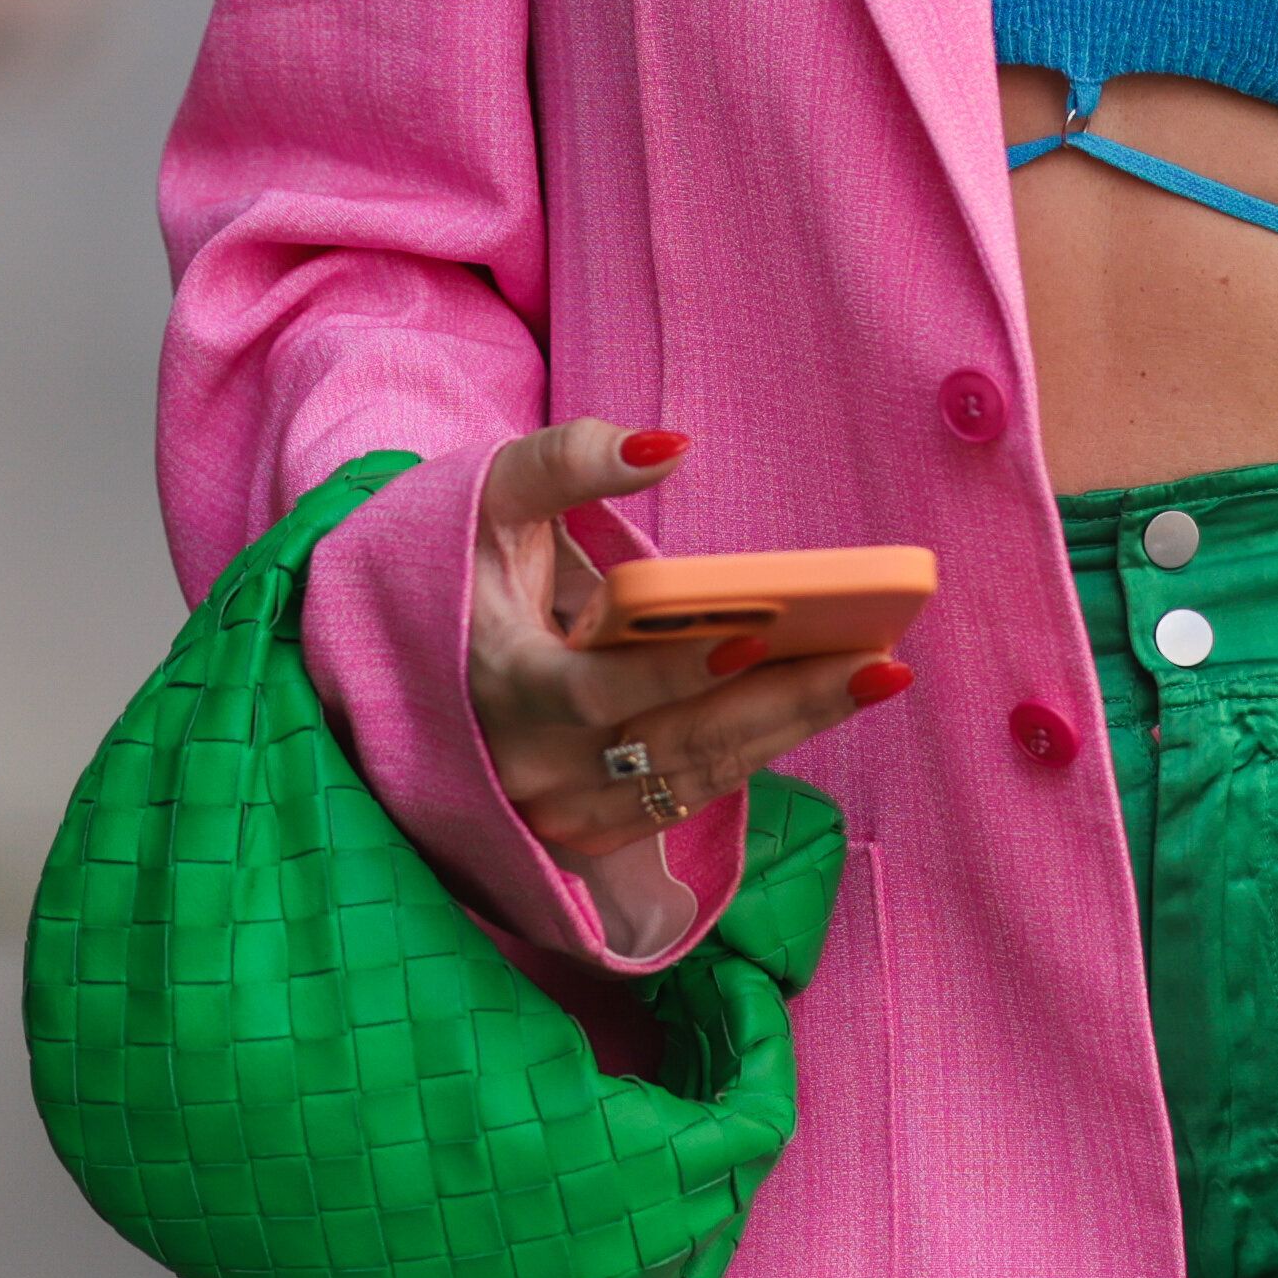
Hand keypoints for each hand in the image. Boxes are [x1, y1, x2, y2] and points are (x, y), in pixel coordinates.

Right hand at [460, 420, 909, 920]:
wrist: (402, 658)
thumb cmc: (458, 560)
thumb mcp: (487, 494)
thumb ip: (567, 461)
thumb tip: (665, 448)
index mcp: (497, 683)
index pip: (592, 693)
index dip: (671, 670)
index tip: (752, 632)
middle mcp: (528, 765)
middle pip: (673, 746)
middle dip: (781, 701)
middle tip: (874, 660)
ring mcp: (560, 810)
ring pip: (696, 778)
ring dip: (790, 728)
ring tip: (875, 673)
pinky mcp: (592, 830)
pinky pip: (691, 793)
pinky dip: (760, 748)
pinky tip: (825, 700)